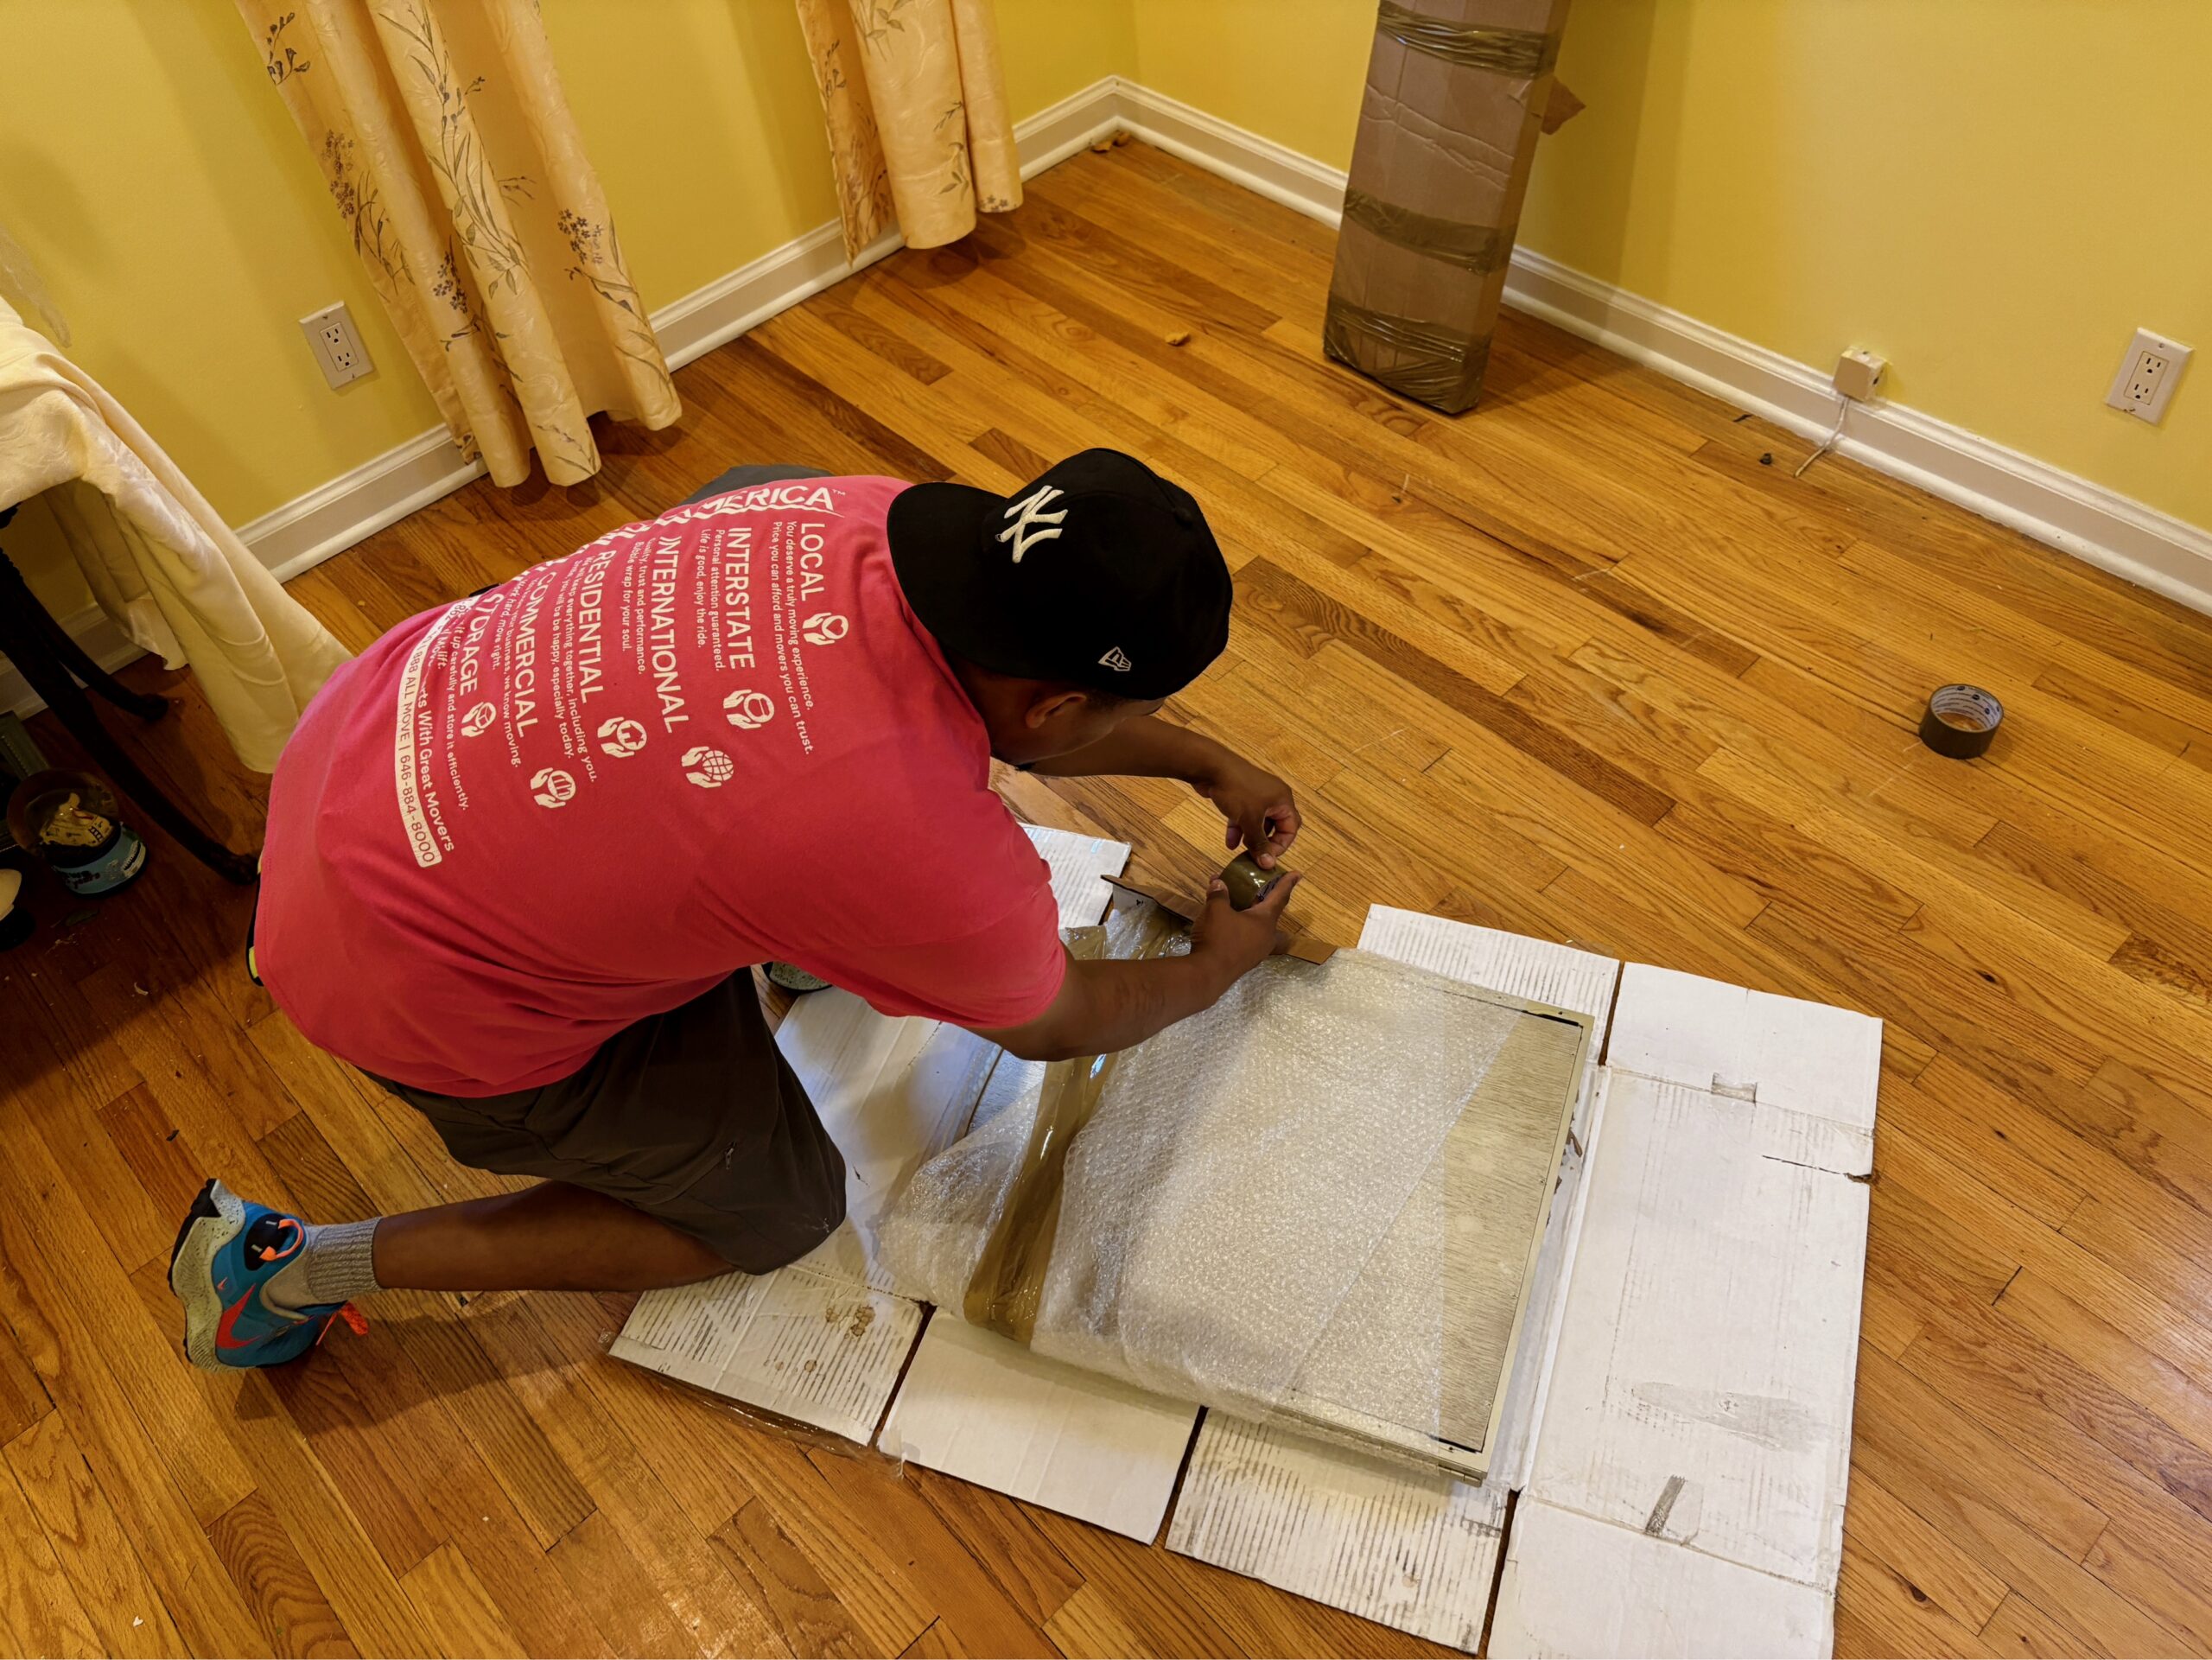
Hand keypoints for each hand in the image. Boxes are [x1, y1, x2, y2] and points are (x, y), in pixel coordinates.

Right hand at [1188, 868, 1302, 984]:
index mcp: (1264, 920)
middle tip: (1260, 890)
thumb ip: (1219, 894)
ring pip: (1260, 930)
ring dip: (1252, 917)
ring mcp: (1257, 952)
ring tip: (1240, 908)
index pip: (1279, 897)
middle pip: (1271, 914)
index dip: (1287, 883)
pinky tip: (1229, 928)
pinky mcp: (1245, 961)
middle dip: (1266, 901)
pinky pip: (1249, 941)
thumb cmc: (1218, 937)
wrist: (1208, 974)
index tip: (1297, 874)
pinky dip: (1243, 930)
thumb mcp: (1215, 910)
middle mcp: (1266, 937)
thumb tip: (1218, 882)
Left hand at [1195, 755, 1300, 869]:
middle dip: (1265, 841)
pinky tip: (1230, 842)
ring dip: (1250, 837)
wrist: (1210, 767)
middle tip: (1255, 855)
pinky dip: (1239, 828)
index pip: (1291, 828)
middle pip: (1275, 825)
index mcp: (1282, 799)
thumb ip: (1259, 843)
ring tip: (1241, 852)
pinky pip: (1245, 816)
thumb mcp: (1249, 820)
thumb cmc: (1235, 790)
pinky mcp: (1241, 795)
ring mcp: (1256, 794)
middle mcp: (1273, 796)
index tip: (1266, 857)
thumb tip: (1268, 865)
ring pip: (1258, 822)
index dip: (1281, 845)